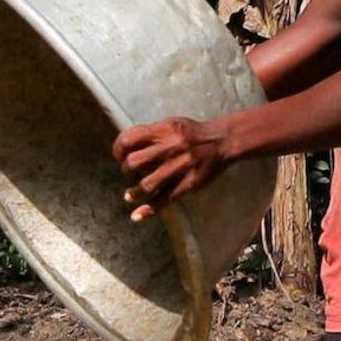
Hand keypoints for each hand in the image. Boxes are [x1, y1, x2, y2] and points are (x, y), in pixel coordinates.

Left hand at [112, 116, 233, 216]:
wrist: (221, 141)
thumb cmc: (192, 133)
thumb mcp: (171, 125)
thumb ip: (151, 134)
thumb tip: (126, 145)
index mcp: (163, 131)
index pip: (129, 139)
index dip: (118, 149)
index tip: (119, 155)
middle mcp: (169, 148)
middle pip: (134, 162)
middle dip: (126, 169)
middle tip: (129, 172)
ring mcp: (179, 168)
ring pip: (147, 184)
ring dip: (134, 192)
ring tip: (130, 194)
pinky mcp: (187, 184)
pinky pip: (164, 200)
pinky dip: (148, 210)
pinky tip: (136, 216)